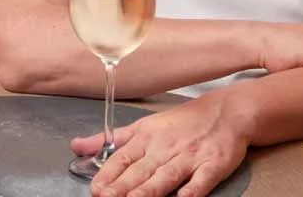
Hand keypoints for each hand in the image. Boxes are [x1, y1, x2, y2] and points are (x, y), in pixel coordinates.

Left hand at [72, 93, 247, 196]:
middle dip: (123, 186)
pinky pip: (202, 180)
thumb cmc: (181, 123)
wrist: (226, 113)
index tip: (96, 187)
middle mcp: (165, 148)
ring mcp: (190, 157)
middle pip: (141, 170)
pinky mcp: (213, 165)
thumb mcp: (142, 126)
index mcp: (146, 138)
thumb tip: (76, 146)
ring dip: (149, 190)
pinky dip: (192, 190)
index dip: (108, 173)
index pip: (123, 158)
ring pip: (166, 176)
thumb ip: (109, 140)